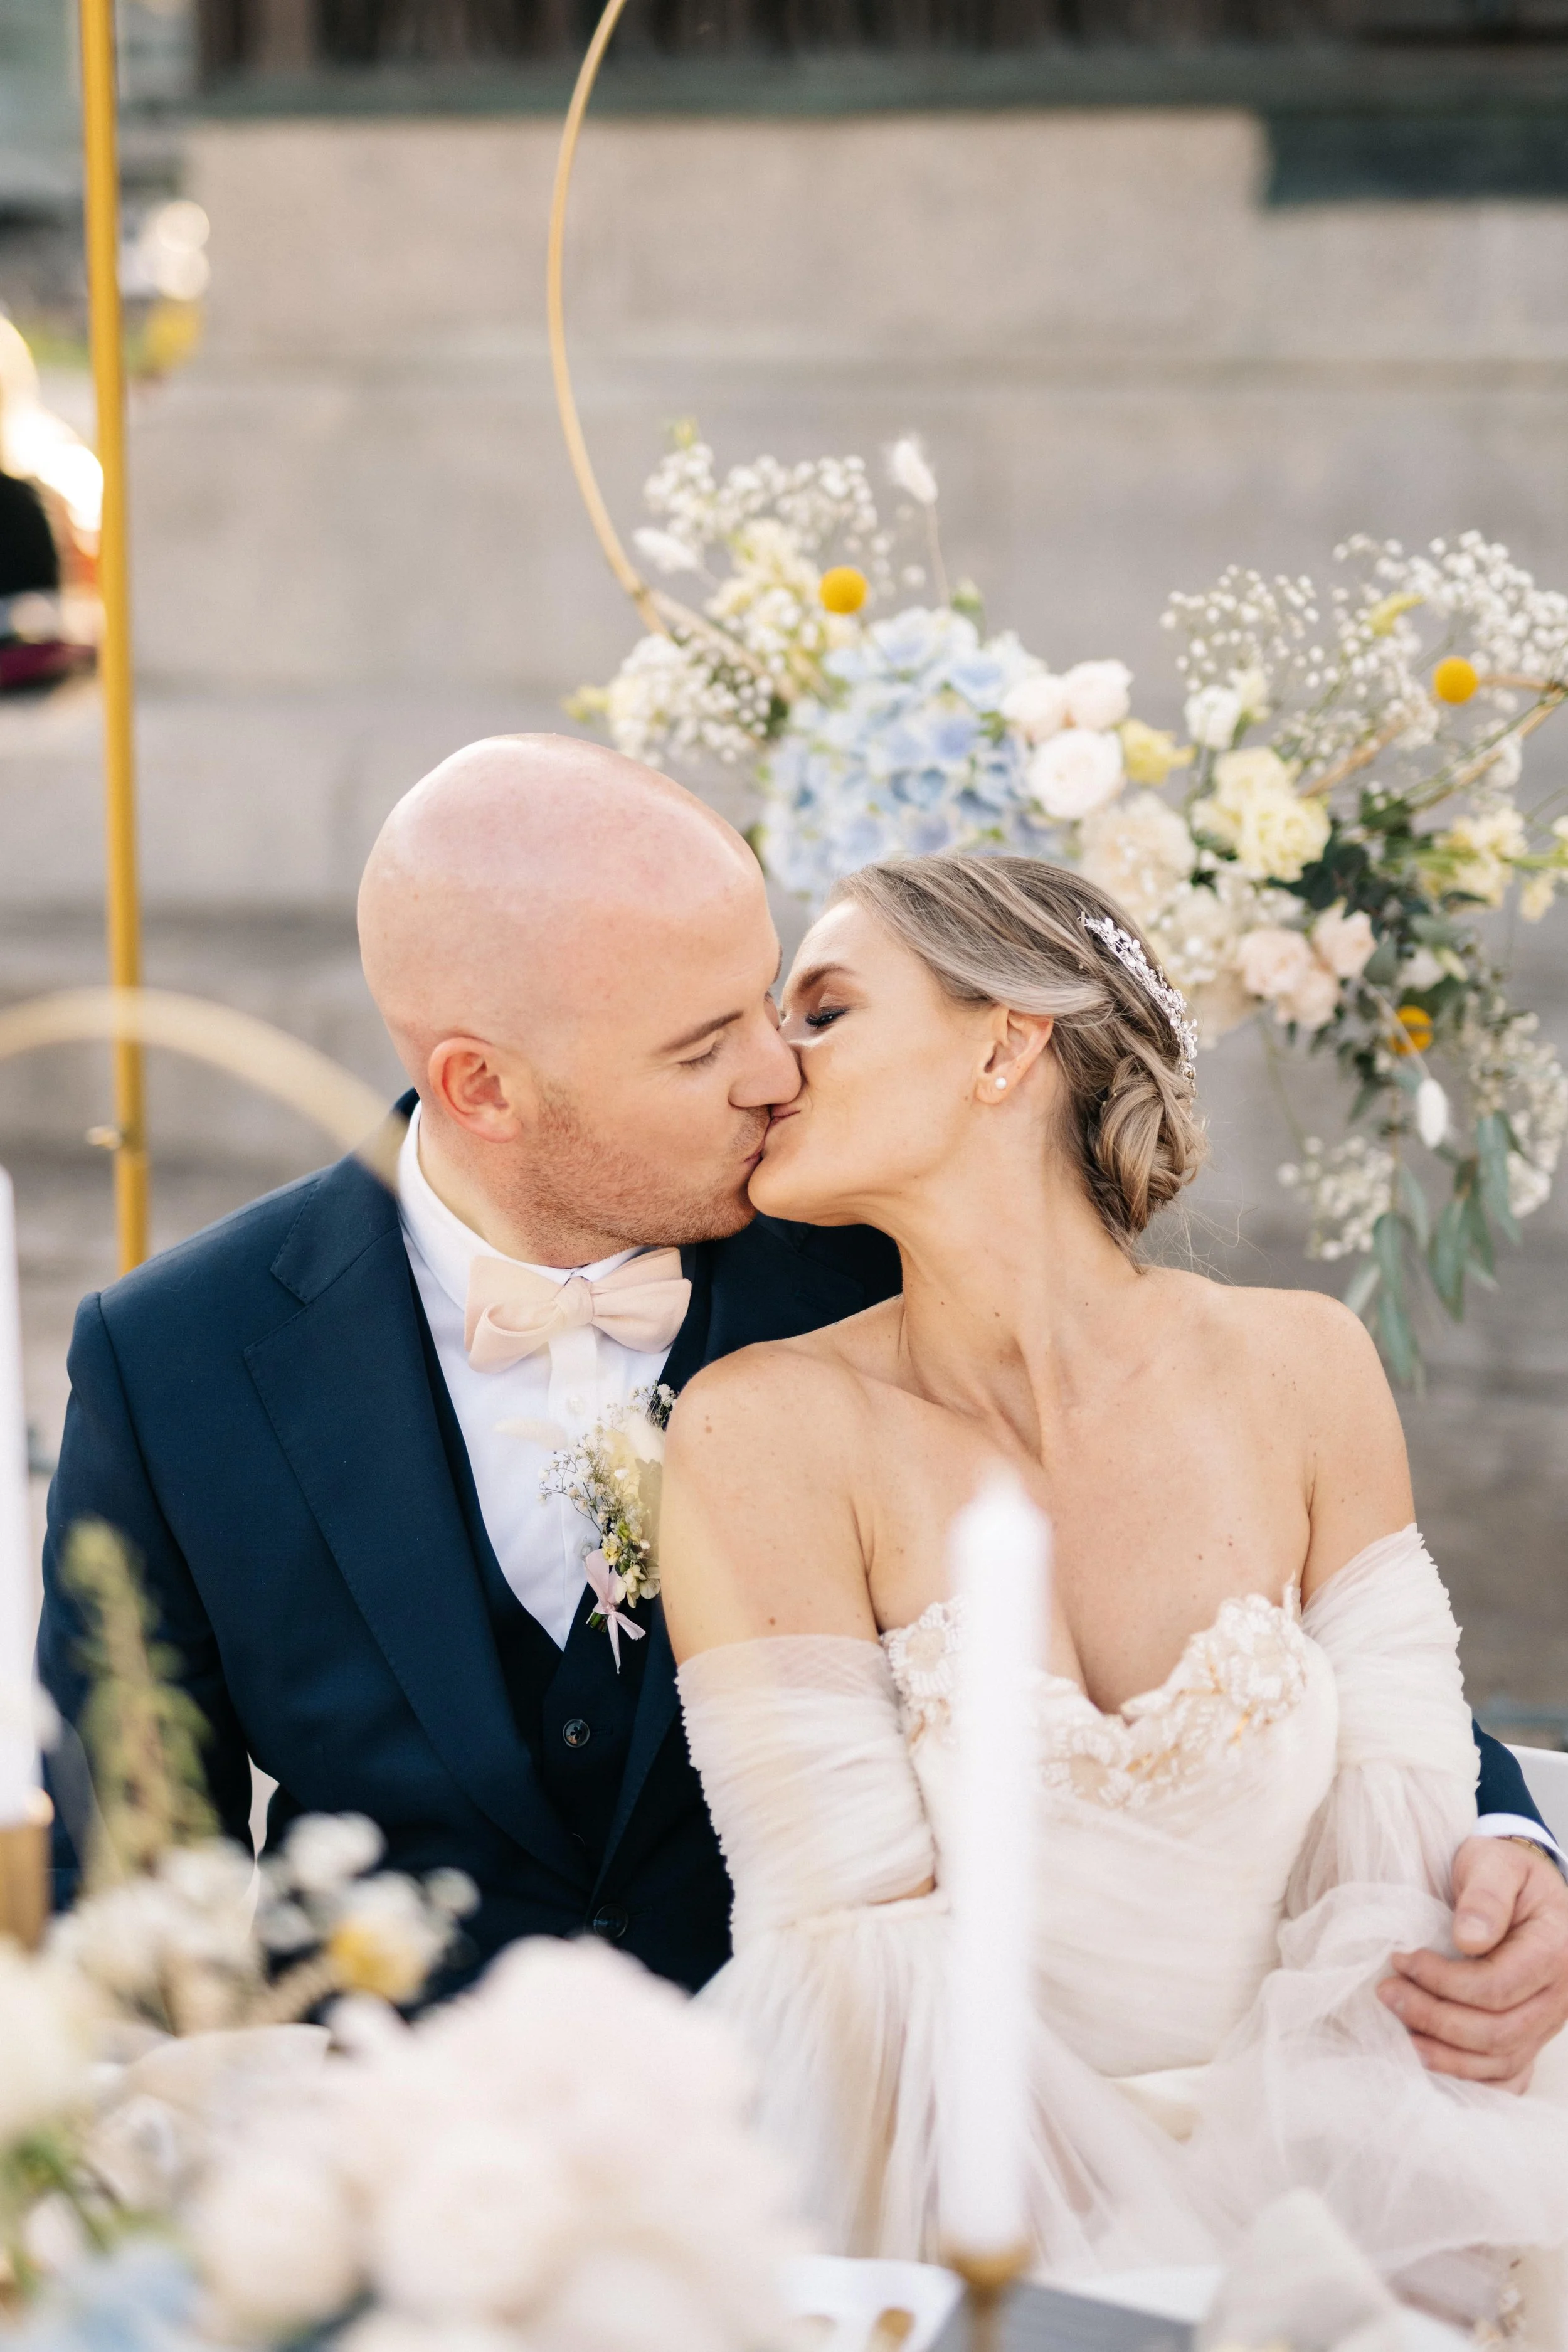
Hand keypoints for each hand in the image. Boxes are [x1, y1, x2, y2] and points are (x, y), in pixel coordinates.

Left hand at [1377, 1835, 1567, 2089]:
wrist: (1519, 1885)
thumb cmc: (1502, 1871)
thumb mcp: (1494, 1862)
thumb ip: (1485, 1896)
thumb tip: (1470, 1939)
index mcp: (1554, 1949)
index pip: (1496, 1987)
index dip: (1443, 1981)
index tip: (1402, 1958)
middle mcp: (1559, 1995)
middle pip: (1497, 2031)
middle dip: (1434, 2018)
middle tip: (1387, 1992)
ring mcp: (1548, 2022)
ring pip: (1500, 2061)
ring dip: (1444, 2054)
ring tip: (1398, 2030)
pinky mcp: (1531, 2037)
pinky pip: (1507, 2076)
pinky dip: (1469, 2078)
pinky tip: (1430, 2061)